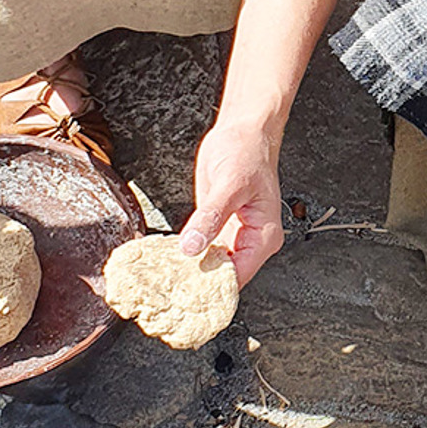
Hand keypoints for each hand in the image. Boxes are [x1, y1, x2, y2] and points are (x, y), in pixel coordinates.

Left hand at [178, 118, 285, 286]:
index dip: (213, 288)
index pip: (238, 275)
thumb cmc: (248, 152)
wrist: (243, 132)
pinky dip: (186, 255)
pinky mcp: (216, 228)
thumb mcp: (230, 184)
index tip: (186, 295)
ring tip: (162, 280)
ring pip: (210, 265)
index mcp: (264, 236)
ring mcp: (232, 236)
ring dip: (189, 272)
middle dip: (198, 284)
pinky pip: (201, 249)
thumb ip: (211, 217)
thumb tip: (192, 246)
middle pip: (224, 277)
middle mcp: (250, 241)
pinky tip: (167, 260)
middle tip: (167, 292)